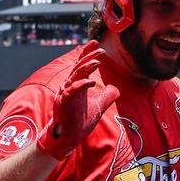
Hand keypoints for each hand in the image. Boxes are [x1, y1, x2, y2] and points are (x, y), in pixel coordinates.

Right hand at [37, 41, 119, 159]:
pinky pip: (72, 90)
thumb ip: (107, 96)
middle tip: (100, 48)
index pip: (81, 66)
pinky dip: (81, 84)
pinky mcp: (64, 103)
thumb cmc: (79, 121)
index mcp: (76, 85)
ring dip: (85, 67)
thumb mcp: (98, 106)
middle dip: (88, 56)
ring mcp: (65, 94)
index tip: (94, 42)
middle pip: (78, 67)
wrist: (69, 138)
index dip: (87, 53)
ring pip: (74, 76)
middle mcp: (69, 87)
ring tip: (97, 61)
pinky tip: (91, 81)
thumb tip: (115, 88)